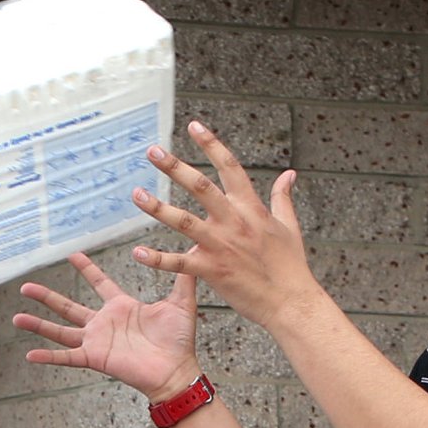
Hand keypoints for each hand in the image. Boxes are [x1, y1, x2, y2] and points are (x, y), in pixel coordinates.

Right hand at [13, 252, 202, 402]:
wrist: (176, 370)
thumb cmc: (179, 341)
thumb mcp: (181, 302)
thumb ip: (182, 277)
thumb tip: (195, 247)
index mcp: (121, 307)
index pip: (99, 283)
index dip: (86, 268)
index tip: (71, 254)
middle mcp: (104, 323)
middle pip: (68, 307)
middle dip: (47, 297)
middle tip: (25, 286)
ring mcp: (96, 341)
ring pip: (60, 330)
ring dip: (38, 324)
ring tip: (16, 317)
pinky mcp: (95, 358)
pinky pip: (67, 358)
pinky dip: (48, 357)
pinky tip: (29, 355)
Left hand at [133, 120, 318, 327]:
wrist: (291, 301)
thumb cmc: (290, 266)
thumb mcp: (289, 225)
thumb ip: (283, 197)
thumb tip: (289, 174)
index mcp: (251, 207)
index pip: (230, 167)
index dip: (211, 144)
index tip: (194, 126)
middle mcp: (234, 221)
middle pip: (201, 187)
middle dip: (175, 167)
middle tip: (152, 152)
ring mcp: (221, 245)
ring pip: (184, 221)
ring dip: (158, 207)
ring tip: (137, 194)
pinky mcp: (212, 270)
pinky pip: (179, 263)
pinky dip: (157, 259)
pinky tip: (137, 253)